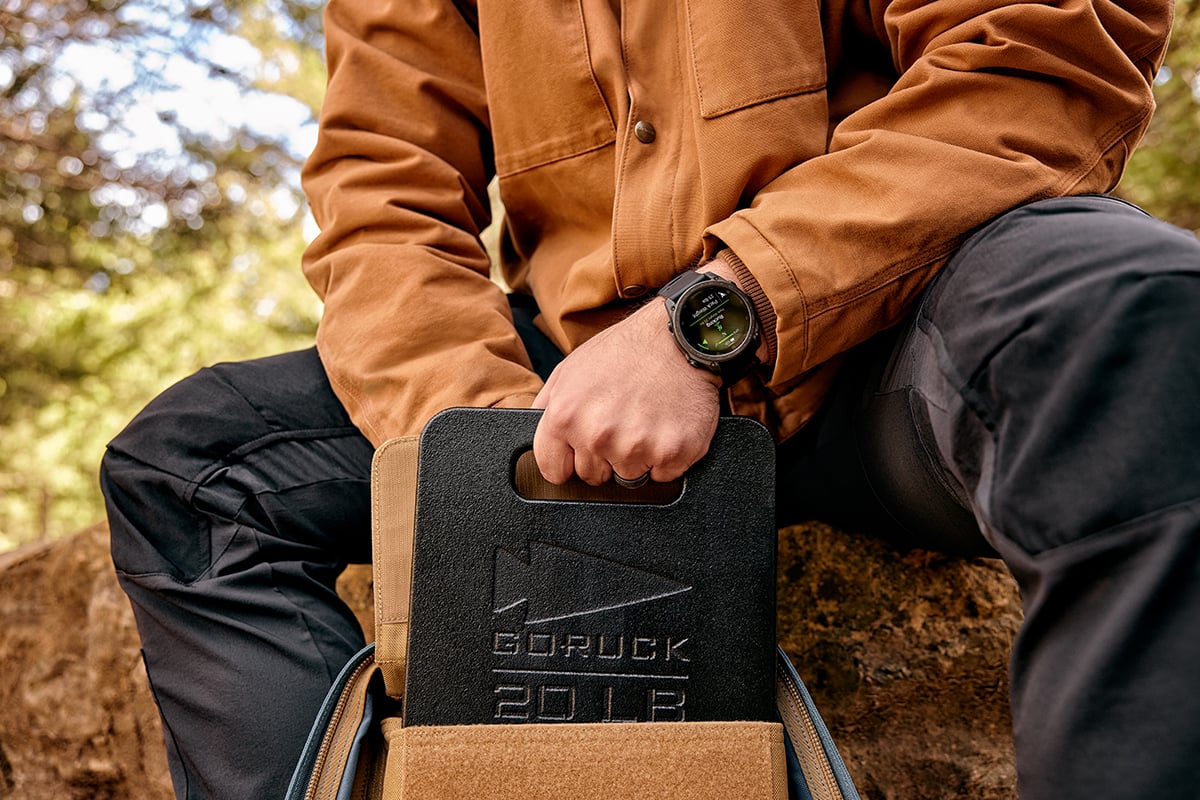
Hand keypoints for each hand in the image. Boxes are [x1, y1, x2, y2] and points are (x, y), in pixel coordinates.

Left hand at [532, 298, 720, 484]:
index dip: (569, 461)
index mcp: (565, 417)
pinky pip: (663, 476)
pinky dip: (666, 457)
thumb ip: (546, 408)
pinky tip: (666, 427)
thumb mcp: (568, 370)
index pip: (554, 472)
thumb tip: (536, 435)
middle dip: (605, 457)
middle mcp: (598, 435)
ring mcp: (637, 447)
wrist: (678, 337)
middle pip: (593, 477)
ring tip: (645, 420)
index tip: (581, 451)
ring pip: (629, 478)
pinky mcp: (673, 453)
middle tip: (621, 422)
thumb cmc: (624, 350)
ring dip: (637, 457)